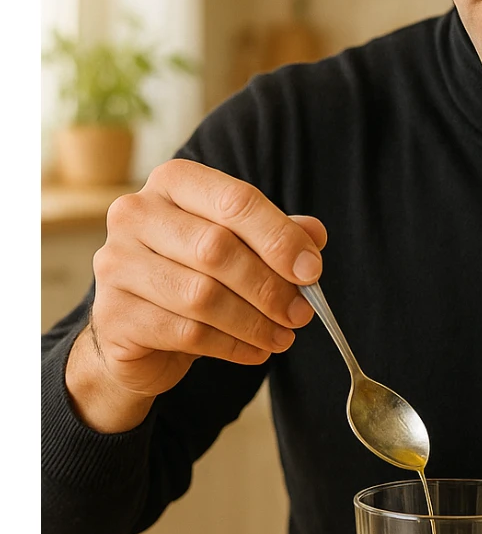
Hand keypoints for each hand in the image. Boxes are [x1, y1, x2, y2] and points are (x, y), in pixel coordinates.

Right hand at [65, 160, 326, 432]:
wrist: (137, 331)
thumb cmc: (193, 275)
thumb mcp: (238, 247)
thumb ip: (275, 236)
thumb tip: (314, 235)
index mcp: (172, 183)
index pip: (236, 200)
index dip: (280, 238)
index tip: (312, 271)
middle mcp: (135, 214)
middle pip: (218, 248)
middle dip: (270, 286)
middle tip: (302, 314)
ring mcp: (116, 263)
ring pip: (202, 296)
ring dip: (254, 322)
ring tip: (282, 336)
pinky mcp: (113, 314)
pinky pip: (186, 333)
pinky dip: (232, 346)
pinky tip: (255, 351)